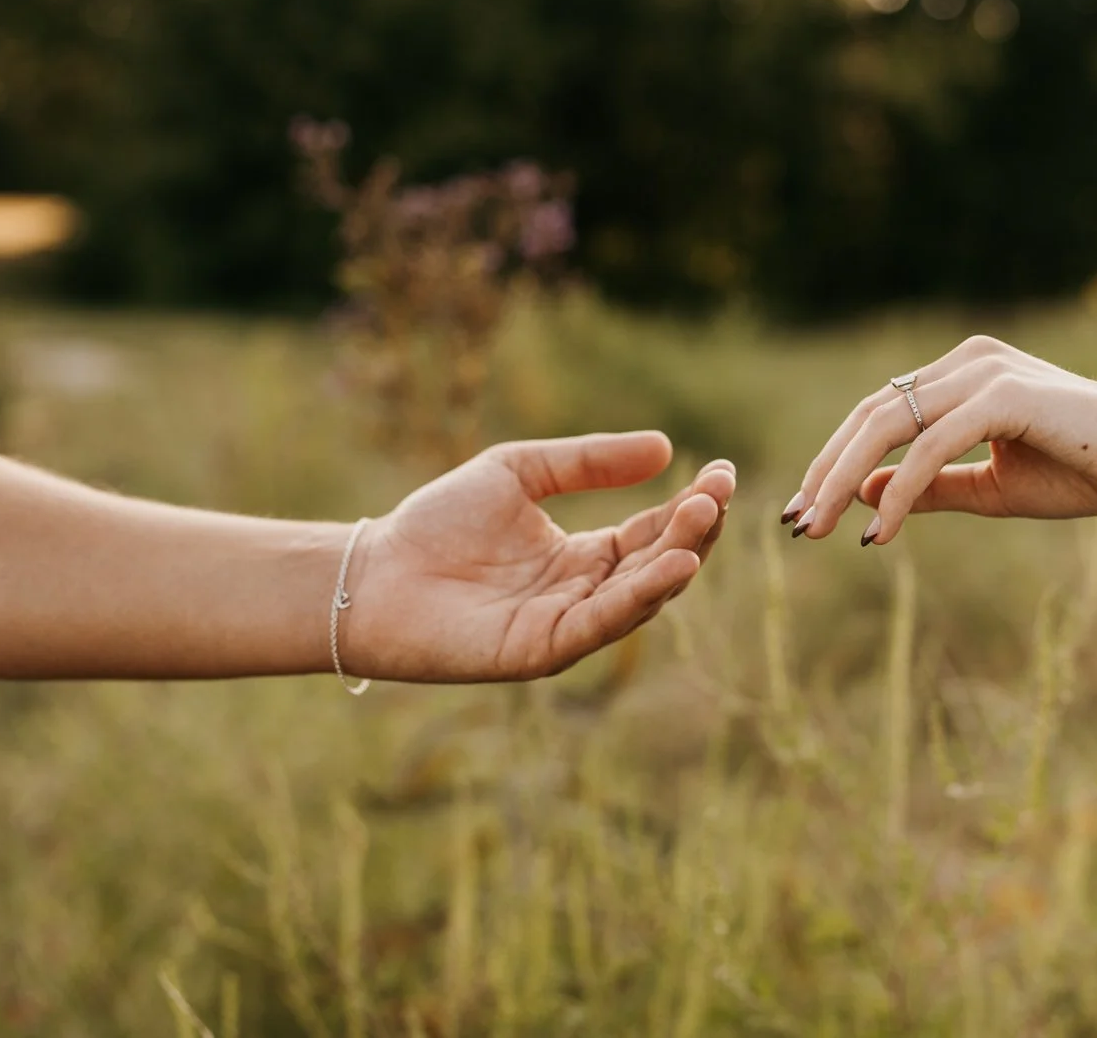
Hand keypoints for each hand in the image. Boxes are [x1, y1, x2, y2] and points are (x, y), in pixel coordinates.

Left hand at [344, 432, 734, 681]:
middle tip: (719, 491)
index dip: (690, 505)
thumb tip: (666, 446)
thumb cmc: (437, 523)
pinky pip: (602, 625)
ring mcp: (568, 626)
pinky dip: (640, 597)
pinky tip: (671, 565)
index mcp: (584, 557)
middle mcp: (585, 595)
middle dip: (695, 529)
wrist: (374, 571)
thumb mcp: (521, 471)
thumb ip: (589, 461)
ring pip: (641, 597)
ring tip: (703, 518)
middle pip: (658, 565)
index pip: (653, 532)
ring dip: (677, 559)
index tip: (722, 471)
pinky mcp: (544, 650)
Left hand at [782, 336, 1096, 544]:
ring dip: (845, 480)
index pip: (879, 412)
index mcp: (963, 373)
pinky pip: (933, 446)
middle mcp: (967, 361)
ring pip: (891, 424)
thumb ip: (929, 486)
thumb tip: (862, 495)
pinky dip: (899, 490)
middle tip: (796, 524)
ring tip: (818, 528)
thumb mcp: (989, 487)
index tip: (806, 509)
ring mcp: (984, 372)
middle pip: (873, 414)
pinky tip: (877, 531)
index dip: (836, 459)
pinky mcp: (1005, 395)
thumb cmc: (1082, 470)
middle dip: (827, 471)